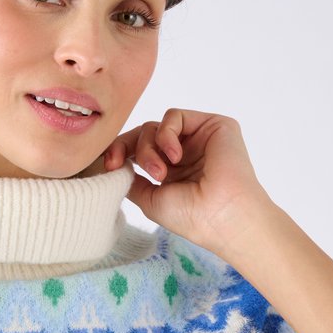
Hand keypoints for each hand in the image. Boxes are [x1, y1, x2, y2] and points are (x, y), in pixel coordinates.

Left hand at [103, 108, 272, 254]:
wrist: (223, 216)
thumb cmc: (191, 216)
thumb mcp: (149, 200)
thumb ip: (131, 179)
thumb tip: (115, 165)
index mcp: (170, 173)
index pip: (136, 151)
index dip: (118, 152)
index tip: (109, 165)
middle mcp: (183, 153)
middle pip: (142, 135)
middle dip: (129, 149)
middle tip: (126, 167)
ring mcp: (197, 139)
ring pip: (155, 126)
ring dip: (149, 148)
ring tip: (161, 173)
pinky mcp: (212, 125)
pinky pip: (174, 116)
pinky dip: (166, 134)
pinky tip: (175, 156)